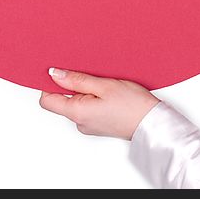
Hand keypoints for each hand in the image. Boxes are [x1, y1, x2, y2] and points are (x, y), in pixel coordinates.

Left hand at [39, 68, 160, 139]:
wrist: (153, 124)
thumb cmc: (133, 105)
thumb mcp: (104, 85)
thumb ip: (77, 80)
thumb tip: (54, 74)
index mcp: (76, 112)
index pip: (47, 100)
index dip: (50, 84)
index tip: (63, 72)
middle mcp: (79, 122)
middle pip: (63, 101)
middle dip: (74, 86)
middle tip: (93, 77)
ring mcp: (89, 126)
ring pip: (78, 104)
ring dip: (87, 92)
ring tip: (107, 86)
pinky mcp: (99, 126)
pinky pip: (89, 110)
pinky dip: (95, 100)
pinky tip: (111, 95)